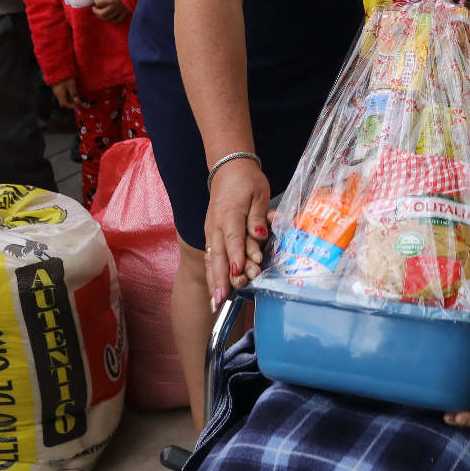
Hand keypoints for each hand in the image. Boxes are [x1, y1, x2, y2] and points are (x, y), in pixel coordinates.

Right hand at [51, 78, 79, 111]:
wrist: (58, 68)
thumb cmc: (66, 77)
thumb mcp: (71, 85)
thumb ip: (74, 94)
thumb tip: (78, 102)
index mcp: (59, 94)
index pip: (64, 104)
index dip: (71, 106)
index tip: (77, 105)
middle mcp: (56, 94)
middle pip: (63, 102)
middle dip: (70, 103)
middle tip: (78, 102)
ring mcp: (56, 90)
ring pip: (62, 98)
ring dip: (69, 99)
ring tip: (76, 98)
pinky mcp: (57, 87)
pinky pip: (62, 94)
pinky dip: (67, 96)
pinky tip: (72, 93)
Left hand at [91, 0, 130, 22]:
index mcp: (109, 0)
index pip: (98, 3)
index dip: (95, 1)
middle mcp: (113, 7)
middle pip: (101, 13)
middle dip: (96, 11)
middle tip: (94, 8)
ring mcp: (119, 12)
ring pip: (108, 18)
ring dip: (102, 16)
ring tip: (100, 13)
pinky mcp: (124, 13)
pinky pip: (117, 20)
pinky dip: (113, 20)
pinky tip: (111, 18)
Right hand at [202, 157, 270, 310]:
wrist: (228, 169)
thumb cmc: (247, 181)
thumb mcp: (259, 193)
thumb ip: (258, 216)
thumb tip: (260, 235)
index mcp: (230, 214)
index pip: (233, 239)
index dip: (236, 257)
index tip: (237, 274)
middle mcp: (216, 225)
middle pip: (217, 254)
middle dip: (219, 278)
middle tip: (221, 300)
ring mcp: (211, 230)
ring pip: (211, 258)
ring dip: (213, 280)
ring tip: (216, 302)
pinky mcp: (210, 233)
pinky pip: (209, 255)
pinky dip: (211, 272)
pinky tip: (213, 288)